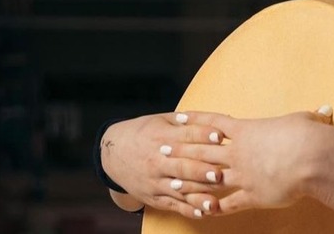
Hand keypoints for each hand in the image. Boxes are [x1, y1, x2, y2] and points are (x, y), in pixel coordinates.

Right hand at [100, 112, 224, 217]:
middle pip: (182, 166)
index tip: (220, 136)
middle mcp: (158, 161)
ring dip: (198, 195)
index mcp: (162, 137)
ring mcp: (155, 181)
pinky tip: (202, 213)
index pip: (185, 136)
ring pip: (179, 189)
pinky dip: (188, 210)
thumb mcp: (162, 120)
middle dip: (200, 171)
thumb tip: (218, 119)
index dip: (203, 135)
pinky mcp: (154, 197)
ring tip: (215, 201)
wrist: (113, 154)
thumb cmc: (144, 133)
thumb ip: (188, 121)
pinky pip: (173, 205)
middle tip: (219, 173)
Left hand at [171, 106, 333, 214]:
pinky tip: (201, 211)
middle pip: (202, 151)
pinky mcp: (251, 195)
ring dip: (188, 180)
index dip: (195, 121)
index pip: (214, 123)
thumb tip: (326, 111)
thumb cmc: (308, 135)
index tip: (178, 119)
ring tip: (170, 181)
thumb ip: (310, 117)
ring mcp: (242, 175)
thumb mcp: (306, 120)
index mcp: (247, 130)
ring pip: (207, 178)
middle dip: (180, 151)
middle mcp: (239, 153)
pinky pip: (227, 203)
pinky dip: (213, 207)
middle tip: (161, 150)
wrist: (311, 158)